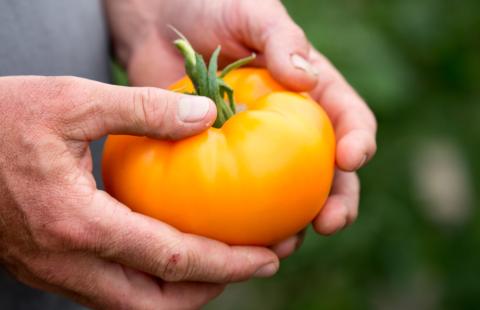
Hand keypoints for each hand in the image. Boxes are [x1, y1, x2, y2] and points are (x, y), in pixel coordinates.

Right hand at [0, 76, 278, 308]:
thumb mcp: (71, 100)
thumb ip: (141, 110)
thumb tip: (206, 115)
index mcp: (78, 225)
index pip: (173, 260)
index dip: (228, 263)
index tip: (269, 257)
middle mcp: (68, 263)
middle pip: (158, 305)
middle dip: (213, 290)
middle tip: (253, 262)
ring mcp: (55, 272)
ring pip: (134, 306)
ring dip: (183, 291)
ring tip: (220, 260)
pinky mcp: (49, 266)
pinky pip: (112, 289)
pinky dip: (151, 280)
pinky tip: (167, 250)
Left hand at [105, 0, 376, 256]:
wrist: (158, 23)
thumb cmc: (211, 6)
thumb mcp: (252, 11)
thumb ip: (281, 38)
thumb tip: (307, 78)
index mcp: (310, 92)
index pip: (348, 119)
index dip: (358, 141)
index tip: (350, 159)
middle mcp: (289, 127)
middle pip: (327, 173)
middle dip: (337, 202)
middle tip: (328, 222)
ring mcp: (255, 149)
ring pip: (285, 197)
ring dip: (292, 225)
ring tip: (283, 244)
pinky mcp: (220, 162)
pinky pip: (237, 198)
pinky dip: (243, 223)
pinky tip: (236, 240)